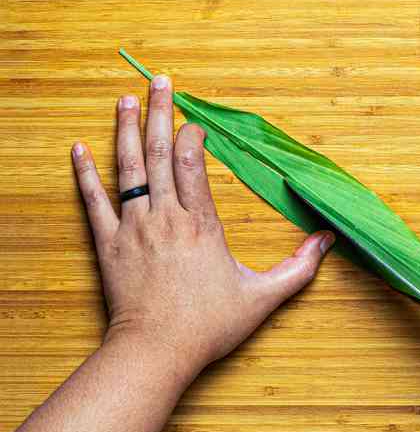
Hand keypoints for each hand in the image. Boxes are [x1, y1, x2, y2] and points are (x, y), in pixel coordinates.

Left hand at [71, 74, 333, 381]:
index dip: (193, 137)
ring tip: (126, 99)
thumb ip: (298, 268)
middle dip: (161, 113)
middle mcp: (164, 218)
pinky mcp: (108, 244)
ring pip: (127, 168)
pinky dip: (84, 172)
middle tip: (161, 81)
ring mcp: (133, 228)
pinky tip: (80, 148)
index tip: (195, 122)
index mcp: (201, 226)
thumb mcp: (263, 297)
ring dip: (126, 130)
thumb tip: (327, 242)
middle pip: (160, 154)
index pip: (193, 165)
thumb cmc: (210, 326)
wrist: (158, 349)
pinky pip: (93, 200)